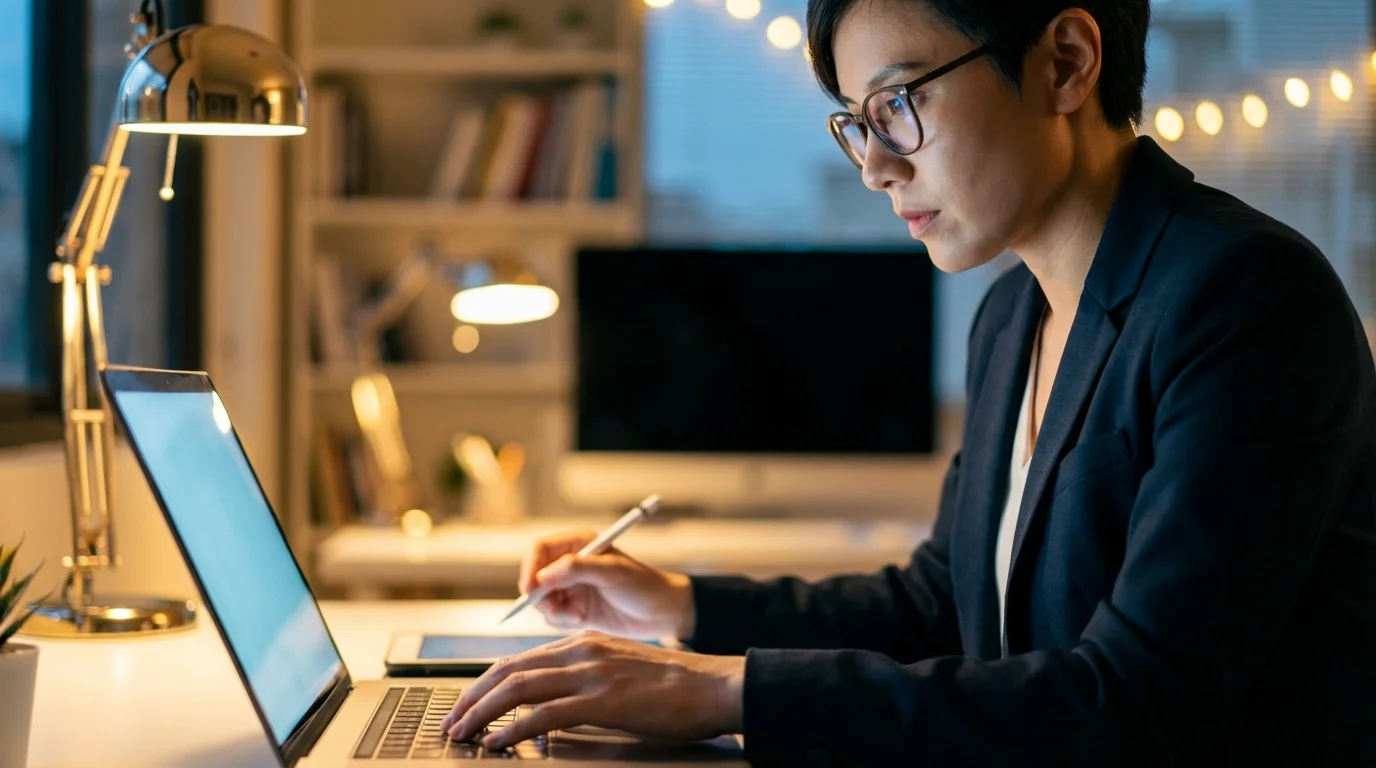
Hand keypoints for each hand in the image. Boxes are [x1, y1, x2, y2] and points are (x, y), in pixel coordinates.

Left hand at [438, 630, 744, 749]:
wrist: (713, 686)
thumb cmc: (673, 686)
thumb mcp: (619, 670)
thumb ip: (584, 678)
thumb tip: (550, 704)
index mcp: (583, 642)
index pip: (519, 660)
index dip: (485, 684)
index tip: (466, 705)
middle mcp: (581, 650)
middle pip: (509, 670)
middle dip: (472, 698)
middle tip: (451, 722)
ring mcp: (591, 673)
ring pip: (519, 688)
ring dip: (482, 713)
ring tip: (462, 734)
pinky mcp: (603, 699)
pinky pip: (545, 714)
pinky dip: (514, 728)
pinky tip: (497, 742)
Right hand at [518, 528, 694, 638]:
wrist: (662, 613)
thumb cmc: (643, 585)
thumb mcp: (611, 572)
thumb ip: (576, 569)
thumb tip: (543, 576)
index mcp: (578, 544)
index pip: (539, 550)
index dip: (530, 568)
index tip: (530, 589)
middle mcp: (571, 564)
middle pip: (535, 576)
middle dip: (541, 595)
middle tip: (555, 609)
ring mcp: (572, 587)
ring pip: (542, 600)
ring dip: (554, 611)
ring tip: (578, 615)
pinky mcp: (575, 608)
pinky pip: (554, 616)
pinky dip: (563, 620)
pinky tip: (584, 620)